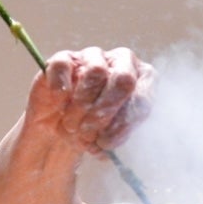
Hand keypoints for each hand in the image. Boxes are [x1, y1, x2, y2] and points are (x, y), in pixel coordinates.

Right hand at [28, 47, 153, 153]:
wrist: (63, 127)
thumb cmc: (95, 131)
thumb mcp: (108, 139)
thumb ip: (114, 139)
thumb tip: (106, 146)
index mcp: (143, 81)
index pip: (143, 97)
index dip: (126, 122)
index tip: (108, 142)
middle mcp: (122, 63)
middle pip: (124, 78)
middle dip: (107, 110)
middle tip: (90, 132)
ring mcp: (93, 57)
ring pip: (96, 71)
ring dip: (83, 104)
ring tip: (73, 126)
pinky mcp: (64, 58)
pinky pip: (63, 66)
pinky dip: (60, 88)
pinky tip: (59, 106)